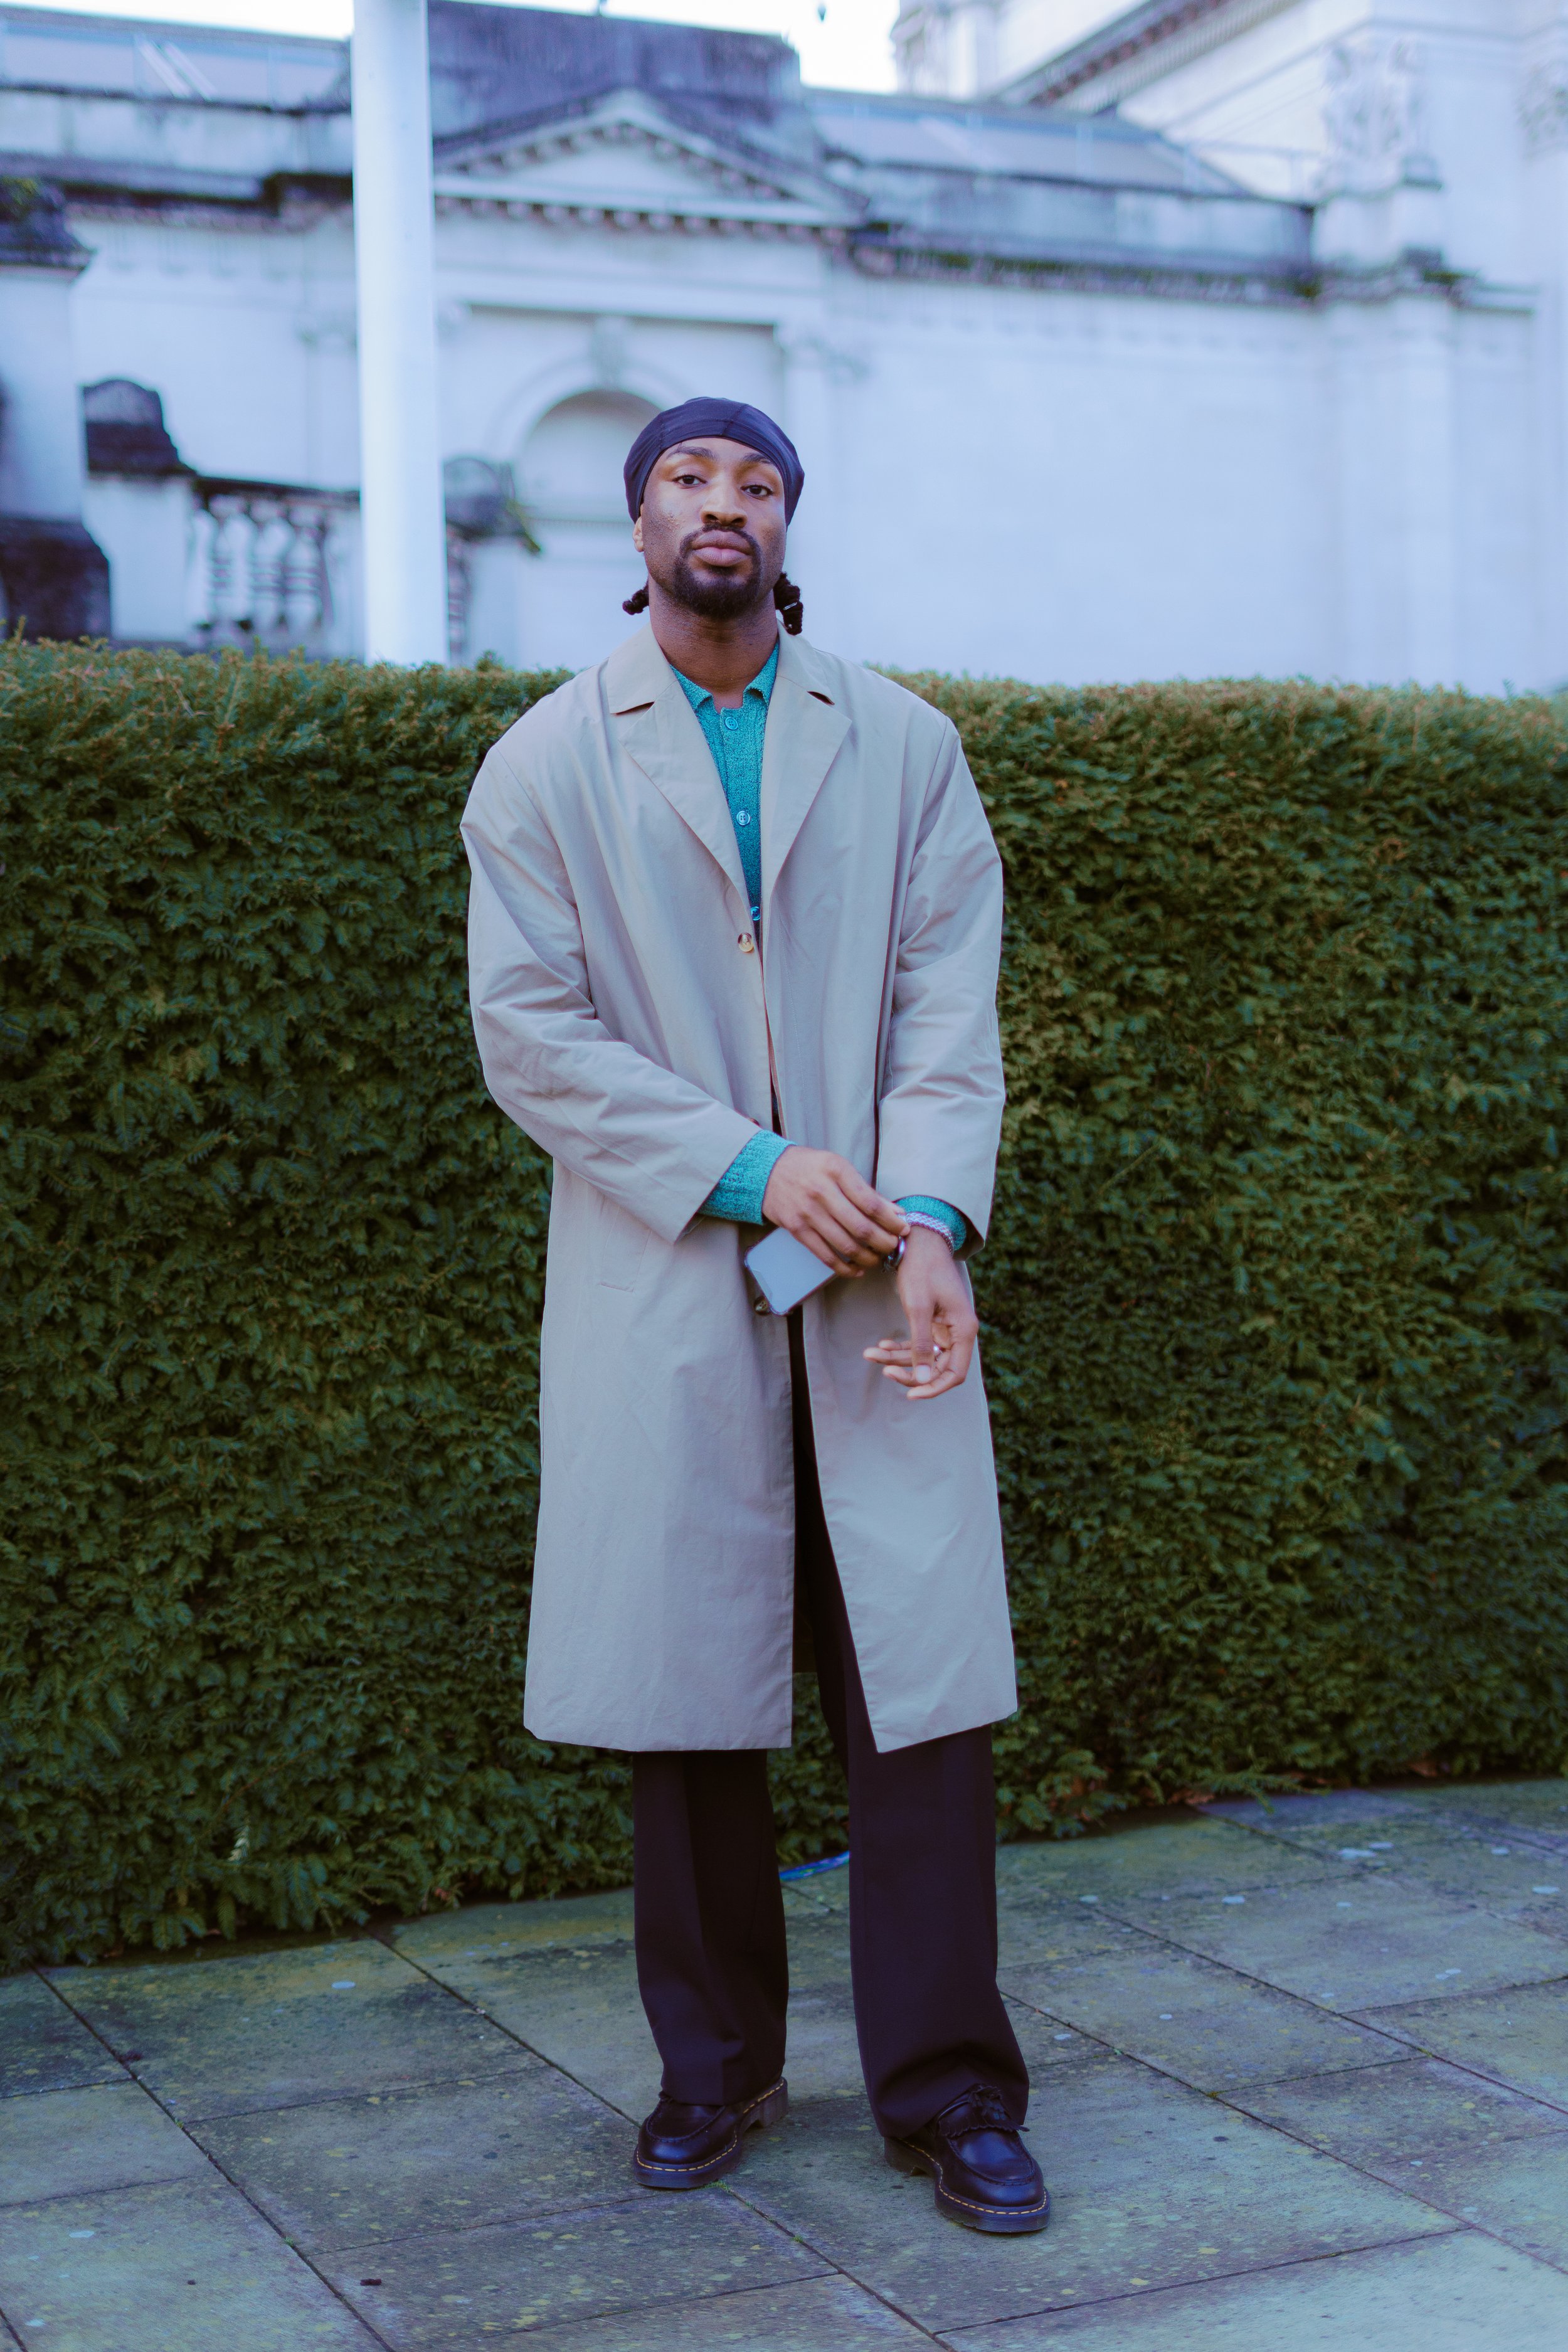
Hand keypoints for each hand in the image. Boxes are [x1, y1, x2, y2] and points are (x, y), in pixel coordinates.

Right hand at [761, 1146, 907, 1277]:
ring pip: (845, 1245)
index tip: (903, 1230)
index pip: (871, 1203)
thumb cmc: (809, 1167)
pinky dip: (844, 1268)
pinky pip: (825, 1256)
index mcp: (836, 1171)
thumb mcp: (838, 1167)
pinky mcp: (797, 1230)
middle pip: (861, 1227)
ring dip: (867, 1257)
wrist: (768, 1171)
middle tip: (893, 1247)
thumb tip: (896, 1213)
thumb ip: (866, 1190)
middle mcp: (822, 1192)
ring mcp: (808, 1213)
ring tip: (878, 1258)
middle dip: (884, 1243)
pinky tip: (857, 1269)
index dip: (891, 1221)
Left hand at [863, 1226, 977, 1399]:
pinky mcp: (931, 1321)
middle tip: (883, 1370)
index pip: (954, 1373)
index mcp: (963, 1330)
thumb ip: (921, 1345)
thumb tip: (923, 1379)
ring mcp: (944, 1327)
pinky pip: (916, 1343)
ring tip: (870, 1354)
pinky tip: (879, 1345)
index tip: (911, 1395)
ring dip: (896, 1358)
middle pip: (937, 1368)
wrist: (918, 1240)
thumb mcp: (919, 1308)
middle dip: (909, 1371)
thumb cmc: (922, 1270)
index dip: (934, 1388)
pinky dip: (898, 1347)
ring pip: (922, 1356)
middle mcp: (958, 1332)